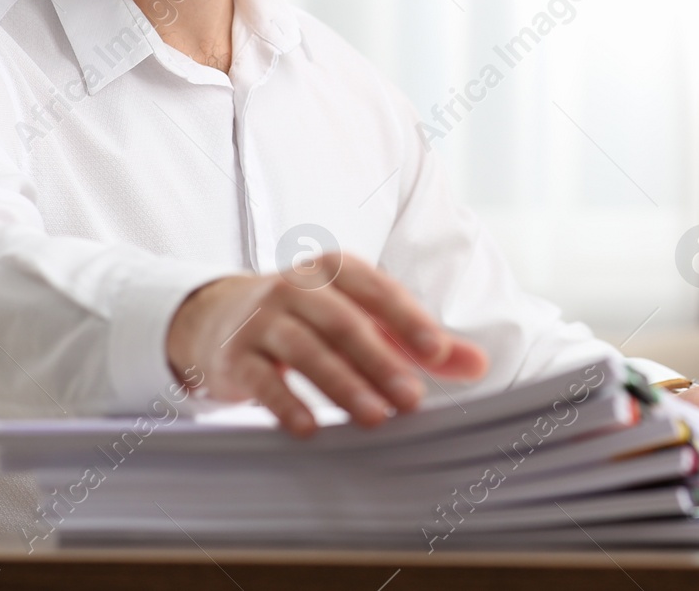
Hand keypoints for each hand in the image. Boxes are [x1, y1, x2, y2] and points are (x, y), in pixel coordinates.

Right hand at [166, 251, 487, 436]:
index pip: (377, 290)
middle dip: (381, 361)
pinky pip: (262, 379)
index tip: (438, 353)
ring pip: (305, 349)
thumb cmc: (311, 318)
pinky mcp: (236, 355)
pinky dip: (286, 404)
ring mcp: (262, 319)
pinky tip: (310, 428)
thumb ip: (418, 342)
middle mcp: (296, 287)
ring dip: (342, 384)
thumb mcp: (363, 319)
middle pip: (344, 323)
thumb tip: (478, 365)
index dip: (408, 319)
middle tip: (412, 399)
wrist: (219, 318)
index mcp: (335, 270)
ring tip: (375, 417)